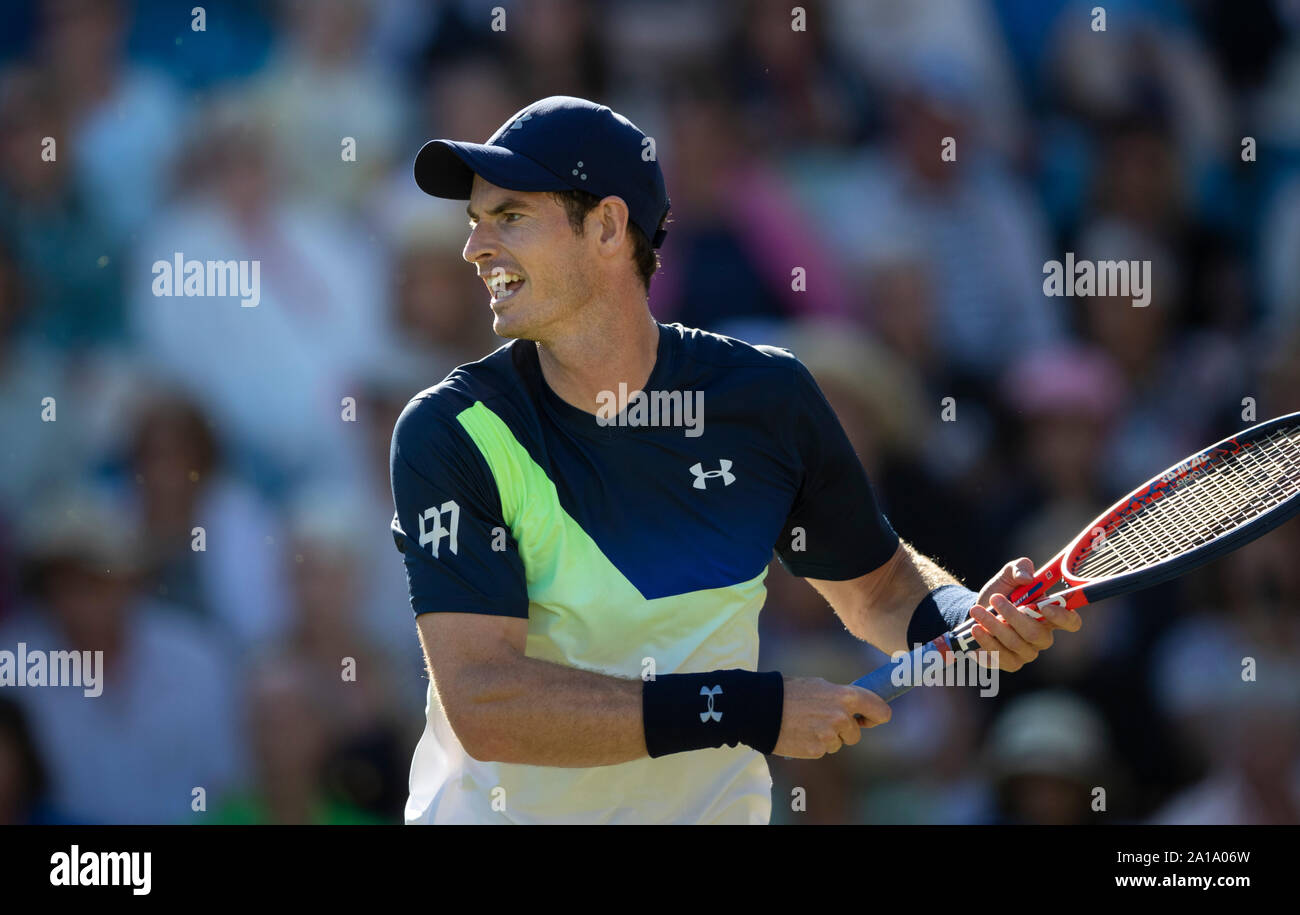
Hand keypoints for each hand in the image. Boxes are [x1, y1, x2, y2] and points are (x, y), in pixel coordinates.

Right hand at [771, 676, 890, 758]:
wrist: (763, 708)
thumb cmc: (790, 692)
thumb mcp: (820, 685)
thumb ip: (841, 697)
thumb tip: (856, 708)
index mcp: (846, 697)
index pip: (881, 711)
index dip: (876, 716)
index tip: (868, 720)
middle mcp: (842, 717)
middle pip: (855, 734)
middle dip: (843, 730)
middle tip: (822, 720)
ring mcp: (830, 735)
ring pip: (839, 743)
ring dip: (828, 738)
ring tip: (807, 725)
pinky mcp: (818, 750)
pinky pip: (823, 750)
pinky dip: (814, 744)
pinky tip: (800, 734)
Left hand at [968, 558, 1082, 671]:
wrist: (976, 610)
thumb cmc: (1001, 592)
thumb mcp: (1008, 574)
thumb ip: (1020, 568)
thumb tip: (1027, 578)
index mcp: (1050, 616)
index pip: (1071, 622)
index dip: (1063, 617)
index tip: (1044, 606)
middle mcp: (1042, 637)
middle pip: (1036, 634)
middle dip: (1013, 616)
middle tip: (994, 598)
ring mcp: (1027, 652)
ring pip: (1015, 644)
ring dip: (993, 625)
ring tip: (976, 610)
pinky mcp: (1010, 663)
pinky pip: (1000, 658)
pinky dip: (985, 643)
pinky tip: (975, 630)